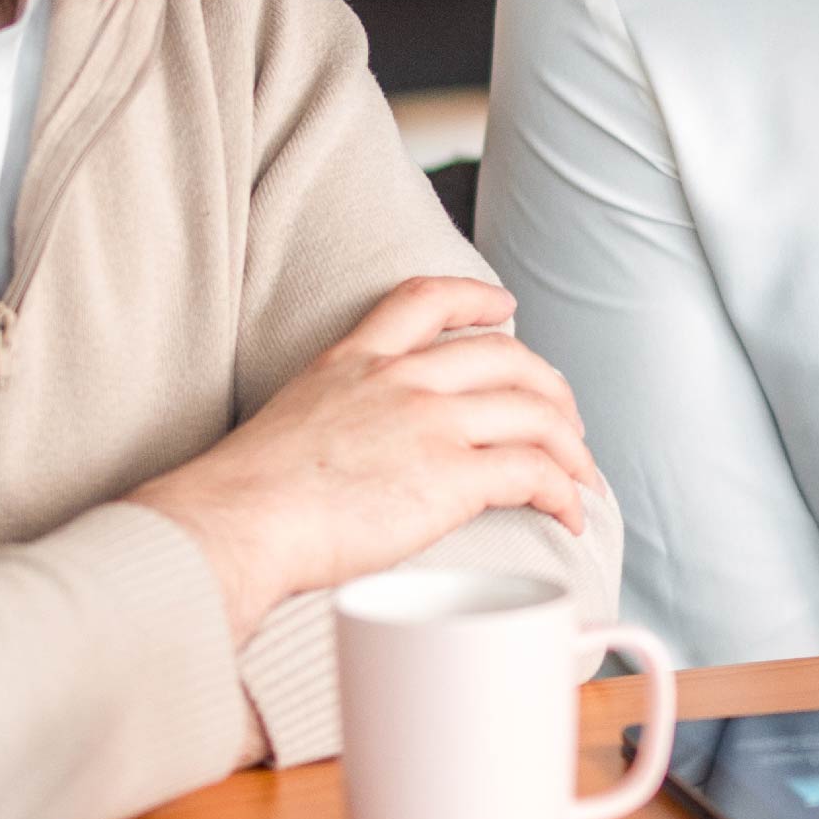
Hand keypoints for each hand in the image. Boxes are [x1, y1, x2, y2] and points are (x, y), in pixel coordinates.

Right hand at [131, 276, 598, 621]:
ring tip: (582, 476)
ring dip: (571, 446)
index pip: (423, 299)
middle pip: (506, 357)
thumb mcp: (289, 422)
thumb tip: (348, 462)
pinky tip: (569, 514)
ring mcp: (430, 422)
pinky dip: (564, 492)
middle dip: (550, 388)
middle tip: (566, 420)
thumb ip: (332, 422)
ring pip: (534, 413)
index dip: (475, 297)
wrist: (236, 521)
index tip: (505, 306)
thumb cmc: (244, 498)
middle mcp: (399, 380)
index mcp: (353, 361)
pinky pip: (535, 472)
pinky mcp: (450, 476)